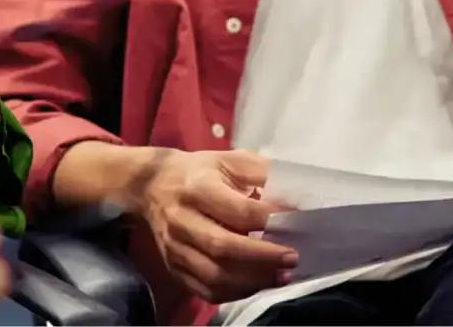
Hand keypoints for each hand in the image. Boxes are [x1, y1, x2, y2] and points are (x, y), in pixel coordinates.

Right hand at [136, 149, 296, 303]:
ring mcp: (175, 247)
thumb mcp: (231, 160)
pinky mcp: (174, 267)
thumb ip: (264, 174)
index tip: (300, 223)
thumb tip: (299, 199)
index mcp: (197, 187)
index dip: (272, 220)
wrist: (152, 185)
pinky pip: (206, 291)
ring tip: (281, 275)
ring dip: (253, 280)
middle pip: (223, 247)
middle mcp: (181, 219)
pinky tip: (256, 283)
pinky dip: (236, 292)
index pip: (238, 210)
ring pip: (215, 275)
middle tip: (293, 257)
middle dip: (264, 257)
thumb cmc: (200, 172)